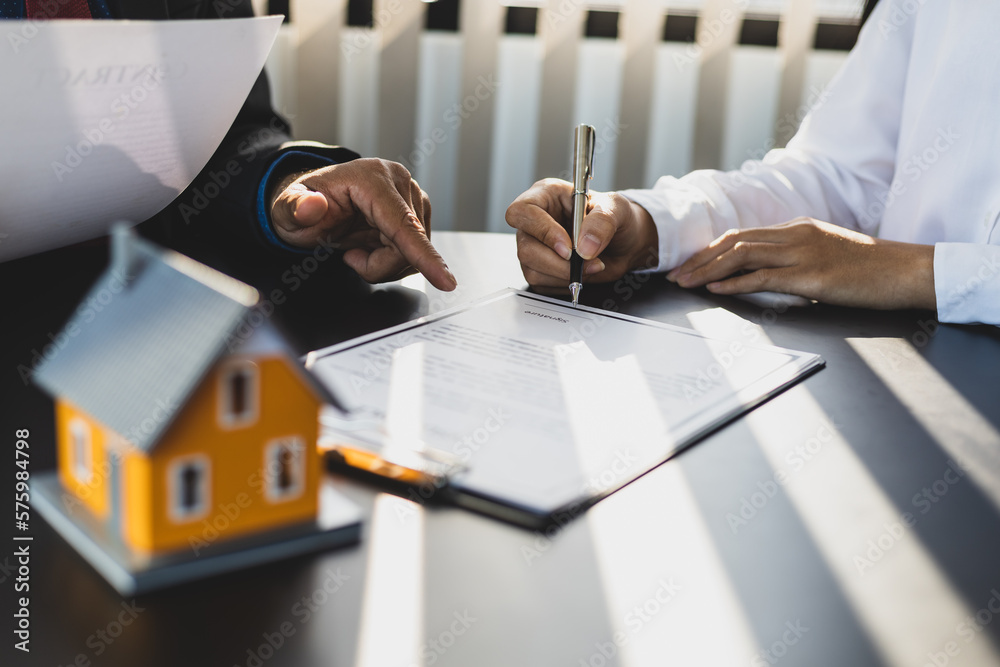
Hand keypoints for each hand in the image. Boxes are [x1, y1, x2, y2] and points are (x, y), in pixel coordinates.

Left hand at [269, 158, 455, 290]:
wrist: (312, 203)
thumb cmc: (302, 206)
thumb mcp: (285, 209)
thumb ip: (294, 206)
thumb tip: (312, 206)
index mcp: (372, 179)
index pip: (403, 224)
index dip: (423, 255)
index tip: (445, 281)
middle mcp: (399, 183)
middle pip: (409, 246)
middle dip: (380, 265)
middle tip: (350, 257)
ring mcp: (412, 198)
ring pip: (414, 252)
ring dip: (386, 263)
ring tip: (359, 249)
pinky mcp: (418, 212)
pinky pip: (415, 252)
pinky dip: (392, 260)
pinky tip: (372, 247)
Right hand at [505, 179, 658, 290]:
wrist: (626, 243)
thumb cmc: (617, 217)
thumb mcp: (617, 208)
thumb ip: (602, 222)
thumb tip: (584, 246)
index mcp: (546, 196)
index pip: (522, 211)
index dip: (542, 231)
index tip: (568, 247)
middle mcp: (536, 221)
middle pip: (525, 247)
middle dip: (557, 262)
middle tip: (585, 261)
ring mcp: (535, 246)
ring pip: (532, 270)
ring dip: (565, 274)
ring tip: (590, 265)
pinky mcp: (540, 269)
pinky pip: (542, 284)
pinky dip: (565, 283)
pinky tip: (581, 272)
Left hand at [667, 218, 935, 309]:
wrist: (905, 271)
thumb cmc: (868, 269)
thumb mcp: (825, 254)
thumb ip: (793, 258)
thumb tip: (764, 272)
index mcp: (796, 229)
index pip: (741, 235)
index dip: (710, 249)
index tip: (688, 263)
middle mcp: (795, 235)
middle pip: (734, 241)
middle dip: (699, 258)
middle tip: (674, 275)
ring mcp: (802, 253)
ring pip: (742, 255)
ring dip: (707, 270)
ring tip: (685, 283)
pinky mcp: (811, 275)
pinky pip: (764, 277)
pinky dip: (734, 282)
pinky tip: (716, 289)